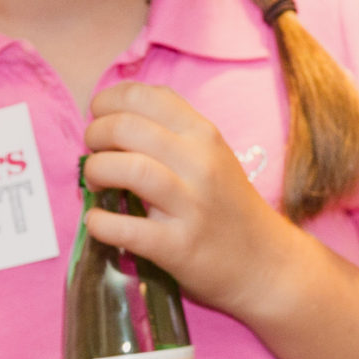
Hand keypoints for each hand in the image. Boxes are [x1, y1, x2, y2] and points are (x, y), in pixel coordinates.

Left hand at [84, 81, 303, 317]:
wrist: (267, 263)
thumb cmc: (228, 206)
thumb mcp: (212, 155)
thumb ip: (172, 131)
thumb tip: (114, 115)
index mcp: (203, 134)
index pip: (145, 95)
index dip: (109, 101)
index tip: (98, 115)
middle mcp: (199, 163)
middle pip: (128, 127)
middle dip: (95, 135)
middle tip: (92, 152)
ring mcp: (191, 205)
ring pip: (129, 169)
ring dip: (97, 171)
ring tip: (95, 183)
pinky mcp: (179, 246)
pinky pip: (128, 229)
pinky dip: (101, 224)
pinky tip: (97, 222)